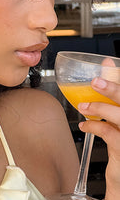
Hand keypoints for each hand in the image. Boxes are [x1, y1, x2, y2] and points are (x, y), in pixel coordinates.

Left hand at [78, 76, 119, 199]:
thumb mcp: (119, 133)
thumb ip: (113, 115)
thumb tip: (98, 93)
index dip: (119, 79)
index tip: (109, 66)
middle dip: (113, 87)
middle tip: (96, 79)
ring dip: (101, 107)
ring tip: (84, 105)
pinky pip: (110, 133)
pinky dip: (95, 126)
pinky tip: (86, 125)